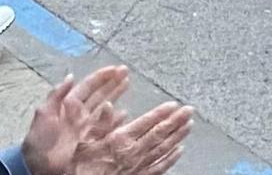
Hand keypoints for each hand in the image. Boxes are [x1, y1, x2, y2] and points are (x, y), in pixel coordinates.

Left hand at [21, 66, 129, 174]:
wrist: (38, 166)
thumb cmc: (40, 140)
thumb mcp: (44, 114)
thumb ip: (56, 94)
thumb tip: (70, 75)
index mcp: (69, 105)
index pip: (88, 86)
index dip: (101, 77)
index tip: (115, 68)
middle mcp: (80, 114)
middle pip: (99, 94)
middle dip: (112, 82)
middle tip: (125, 71)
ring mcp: (86, 127)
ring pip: (104, 108)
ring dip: (115, 95)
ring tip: (127, 83)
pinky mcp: (90, 141)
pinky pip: (106, 127)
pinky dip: (115, 120)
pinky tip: (124, 113)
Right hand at [77, 101, 193, 174]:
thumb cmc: (82, 168)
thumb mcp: (83, 142)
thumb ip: (98, 124)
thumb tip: (109, 105)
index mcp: (120, 140)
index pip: (146, 123)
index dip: (161, 113)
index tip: (174, 104)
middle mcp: (133, 152)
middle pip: (160, 134)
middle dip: (176, 121)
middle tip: (190, 111)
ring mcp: (139, 166)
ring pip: (163, 149)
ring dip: (178, 136)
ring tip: (189, 125)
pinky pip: (160, 167)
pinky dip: (171, 158)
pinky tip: (179, 151)